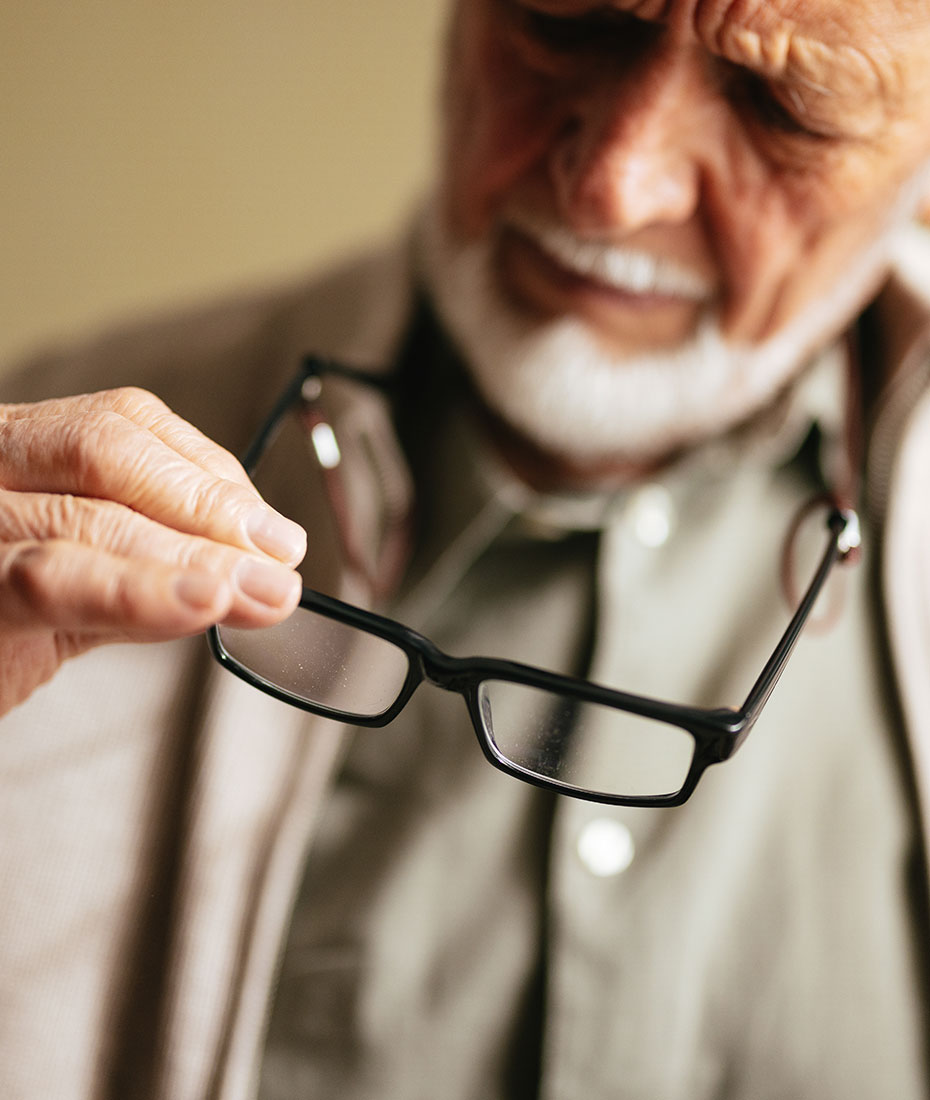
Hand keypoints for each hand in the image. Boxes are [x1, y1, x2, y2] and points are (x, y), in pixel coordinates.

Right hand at [0, 386, 306, 715]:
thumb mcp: (77, 581)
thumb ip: (156, 567)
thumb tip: (263, 573)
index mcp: (9, 448)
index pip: (118, 424)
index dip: (205, 473)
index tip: (272, 530)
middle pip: (105, 455)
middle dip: (210, 511)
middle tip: (282, 563)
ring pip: (85, 516)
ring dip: (193, 555)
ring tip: (263, 591)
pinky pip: (47, 580)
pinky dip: (135, 591)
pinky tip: (201, 602)